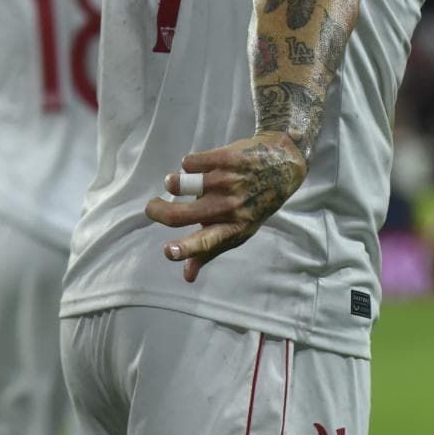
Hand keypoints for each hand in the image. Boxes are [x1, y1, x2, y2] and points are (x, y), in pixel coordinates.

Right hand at [143, 131, 307, 281]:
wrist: (282, 165)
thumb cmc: (255, 204)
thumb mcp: (238, 230)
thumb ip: (208, 251)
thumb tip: (186, 276)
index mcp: (233, 229)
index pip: (207, 243)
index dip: (185, 249)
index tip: (168, 251)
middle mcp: (230, 207)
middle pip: (181, 214)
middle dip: (157, 211)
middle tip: (151, 207)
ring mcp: (228, 181)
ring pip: (182, 183)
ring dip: (173, 182)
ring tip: (177, 182)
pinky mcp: (226, 158)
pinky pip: (189, 163)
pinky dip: (189, 165)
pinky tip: (200, 166)